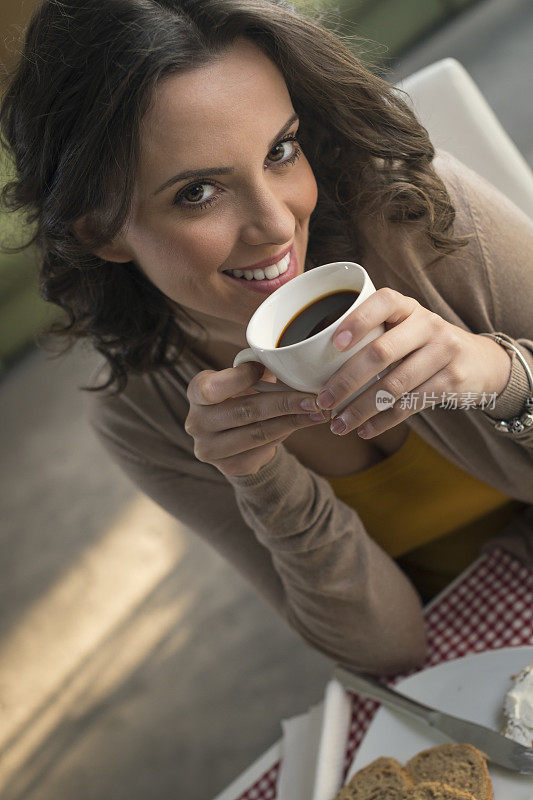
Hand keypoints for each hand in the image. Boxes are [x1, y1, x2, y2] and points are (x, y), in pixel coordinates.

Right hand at [185, 362, 330, 475]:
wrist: (232, 435)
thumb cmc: (240, 395)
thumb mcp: (242, 377)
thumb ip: (256, 367)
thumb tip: (286, 359)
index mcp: (196, 392)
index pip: (213, 387)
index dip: (241, 378)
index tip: (268, 368)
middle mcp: (196, 423)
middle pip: (245, 412)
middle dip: (285, 403)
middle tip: (313, 398)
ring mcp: (210, 449)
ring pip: (258, 434)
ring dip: (293, 422)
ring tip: (317, 412)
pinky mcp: (228, 467)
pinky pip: (263, 451)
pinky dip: (285, 435)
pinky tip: (301, 425)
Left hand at [314, 288, 511, 438]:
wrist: (479, 362)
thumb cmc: (422, 345)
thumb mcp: (405, 328)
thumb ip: (373, 335)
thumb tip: (312, 364)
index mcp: (408, 307)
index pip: (383, 302)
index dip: (358, 320)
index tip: (334, 344)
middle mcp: (428, 324)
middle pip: (381, 352)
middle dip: (347, 381)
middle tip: (323, 401)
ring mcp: (443, 352)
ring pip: (394, 385)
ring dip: (361, 409)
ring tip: (338, 425)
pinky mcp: (452, 381)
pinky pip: (411, 405)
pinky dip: (384, 421)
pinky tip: (364, 430)